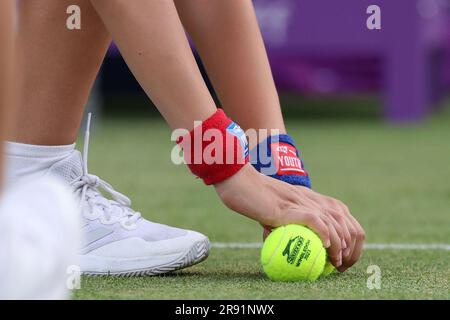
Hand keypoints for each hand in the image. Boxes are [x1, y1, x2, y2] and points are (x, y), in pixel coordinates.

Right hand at [215, 164, 364, 269]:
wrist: (244, 184)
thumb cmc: (258, 201)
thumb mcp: (281, 214)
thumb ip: (291, 227)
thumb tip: (293, 252)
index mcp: (319, 201)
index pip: (349, 222)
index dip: (353, 245)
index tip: (343, 261)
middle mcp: (318, 201)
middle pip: (350, 226)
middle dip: (352, 251)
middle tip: (341, 267)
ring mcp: (307, 203)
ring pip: (337, 226)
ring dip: (340, 248)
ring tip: (334, 262)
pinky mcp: (294, 207)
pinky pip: (317, 221)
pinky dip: (325, 235)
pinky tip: (325, 246)